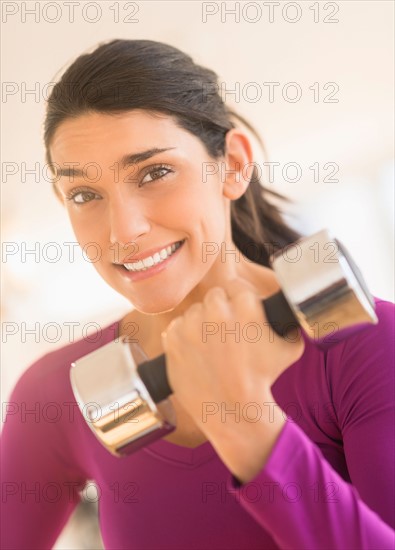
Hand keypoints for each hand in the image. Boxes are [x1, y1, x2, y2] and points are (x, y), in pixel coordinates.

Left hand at [161, 278, 304, 482]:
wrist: (233, 410)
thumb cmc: (263, 378)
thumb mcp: (291, 347)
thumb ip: (289, 321)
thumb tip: (286, 307)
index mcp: (245, 305)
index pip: (237, 286)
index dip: (241, 302)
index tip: (242, 317)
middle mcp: (216, 310)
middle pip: (215, 296)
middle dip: (221, 310)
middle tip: (227, 334)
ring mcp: (191, 324)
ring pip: (194, 311)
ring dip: (202, 323)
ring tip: (212, 347)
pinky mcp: (173, 338)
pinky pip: (177, 326)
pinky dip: (184, 337)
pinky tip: (198, 354)